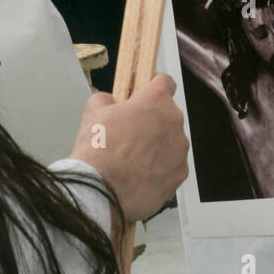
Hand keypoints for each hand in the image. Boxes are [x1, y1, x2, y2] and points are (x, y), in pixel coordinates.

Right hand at [68, 73, 189, 223]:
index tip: (146, 95)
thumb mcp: (92, 114)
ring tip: (133, 161)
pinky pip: (172, 166)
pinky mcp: (180, 173)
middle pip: (167, 116)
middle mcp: (174, 121)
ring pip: (171, 142)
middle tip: (130, 136)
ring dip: (157, 147)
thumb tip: (108, 102)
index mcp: (155, 101)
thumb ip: (105, 101)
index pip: (165, 82)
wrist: (100, 190)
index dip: (153, 87)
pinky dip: (160, 169)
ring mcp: (180, 148)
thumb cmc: (98, 151)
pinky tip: (140, 175)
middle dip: (152, 123)